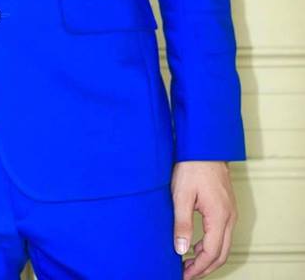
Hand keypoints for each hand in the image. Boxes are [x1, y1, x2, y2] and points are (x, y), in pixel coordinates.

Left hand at [171, 161, 238, 277]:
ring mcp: (231, 212)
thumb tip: (181, 250)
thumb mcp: (181, 195)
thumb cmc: (192, 166)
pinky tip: (197, 244)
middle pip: (222, 253)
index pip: (211, 253)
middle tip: (187, 273)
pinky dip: (213, 245)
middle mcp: (230, 217)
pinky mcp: (227, 206)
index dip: (197, 268)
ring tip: (190, 262)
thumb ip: (182, 224)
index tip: (184, 274)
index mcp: (219, 217)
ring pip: (224, 245)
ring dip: (209, 258)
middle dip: (205, 268)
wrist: (205, 145)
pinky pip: (224, 234)